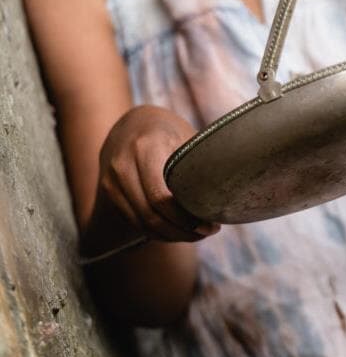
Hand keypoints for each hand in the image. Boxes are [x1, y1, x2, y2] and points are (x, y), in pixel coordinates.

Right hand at [95, 106, 219, 241]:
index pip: (161, 197)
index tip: (211, 225)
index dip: (187, 219)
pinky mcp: (109, 191)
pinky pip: (134, 220)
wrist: (131, 121)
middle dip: (182, 231)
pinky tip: (177, 230)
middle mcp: (123, 165)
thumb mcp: (185, 137)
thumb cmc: (168, 130)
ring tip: (196, 234)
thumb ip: (199, 163)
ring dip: (171, 235)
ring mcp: (112, 180)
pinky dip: (157, 231)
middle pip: (151, 215)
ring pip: (141, 223)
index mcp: (146, 148)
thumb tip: (226, 195)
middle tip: (207, 232)